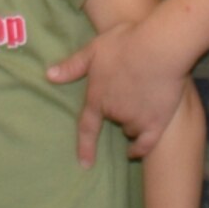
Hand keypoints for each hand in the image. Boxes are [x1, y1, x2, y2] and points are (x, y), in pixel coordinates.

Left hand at [49, 26, 189, 164]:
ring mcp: (137, 119)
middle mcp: (115, 113)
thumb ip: (72, 66)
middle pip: (114, 120)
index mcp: (98, 98)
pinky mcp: (158, 122)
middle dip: (117, 111)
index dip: (85, 147)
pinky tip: (137, 150)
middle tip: (127, 91)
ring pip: (130, 129)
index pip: (87, 127)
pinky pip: (147, 144)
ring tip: (140, 104)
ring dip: (131, 123)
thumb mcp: (93, 50)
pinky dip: (141, 148)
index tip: (84, 164)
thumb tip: (49, 75)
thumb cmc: (126, 43)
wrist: (159, 48)